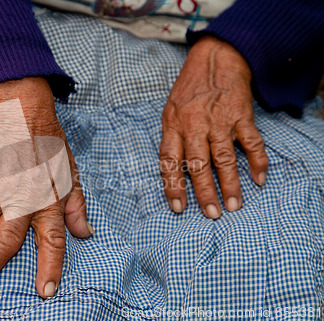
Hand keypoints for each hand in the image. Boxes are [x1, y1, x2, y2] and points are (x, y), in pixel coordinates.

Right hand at [0, 77, 92, 297]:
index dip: (50, 267)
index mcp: (48, 199)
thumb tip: (85, 233)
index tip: (45, 292)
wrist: (22, 109)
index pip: (52, 239)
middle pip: (4, 239)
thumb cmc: (48, 142)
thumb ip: (76, 205)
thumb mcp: (70, 172)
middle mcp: (20, 197)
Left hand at [159, 36, 268, 217]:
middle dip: (205, 192)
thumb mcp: (170, 111)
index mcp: (173, 125)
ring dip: (230, 184)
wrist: (215, 58)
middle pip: (198, 164)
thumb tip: (173, 172)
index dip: (173, 186)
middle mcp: (194, 125)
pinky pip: (251, 142)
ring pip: (224, 158)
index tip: (179, 207)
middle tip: (212, 214)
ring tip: (234, 205)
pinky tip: (259, 179)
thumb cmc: (189, 89)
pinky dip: (257, 161)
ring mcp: (219, 120)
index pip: (170, 161)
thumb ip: (172, 138)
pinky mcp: (241, 115)